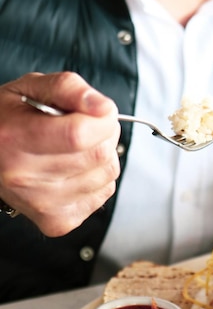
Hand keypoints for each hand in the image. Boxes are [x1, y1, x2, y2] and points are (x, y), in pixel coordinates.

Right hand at [0, 72, 120, 235]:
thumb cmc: (9, 121)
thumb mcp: (31, 87)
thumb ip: (68, 88)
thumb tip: (103, 107)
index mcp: (14, 139)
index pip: (78, 134)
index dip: (103, 118)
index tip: (100, 111)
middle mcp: (24, 177)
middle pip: (99, 155)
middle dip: (104, 134)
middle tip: (86, 126)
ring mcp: (41, 204)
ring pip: (107, 175)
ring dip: (103, 156)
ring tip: (78, 148)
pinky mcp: (57, 222)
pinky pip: (103, 194)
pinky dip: (98, 178)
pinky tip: (75, 169)